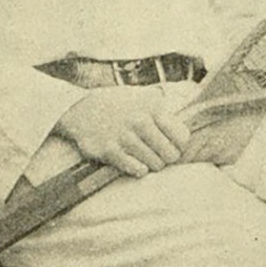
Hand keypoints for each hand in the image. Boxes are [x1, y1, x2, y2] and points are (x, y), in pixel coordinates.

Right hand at [54, 84, 191, 177]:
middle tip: (159, 155)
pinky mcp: (110, 151)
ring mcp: (124, 137)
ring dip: (152, 164)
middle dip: (166, 157)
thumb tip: (184, 121)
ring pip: (155, 165)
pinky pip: (137, 170)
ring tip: (145, 156)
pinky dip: (138, 169)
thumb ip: (162, 106)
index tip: (173, 145)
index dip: (180, 145)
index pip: (182, 136)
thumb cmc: (117, 105)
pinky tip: (134, 161)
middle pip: (170, 154)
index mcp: (151, 108)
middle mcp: (140, 122)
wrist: (80, 109)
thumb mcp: (141, 96)